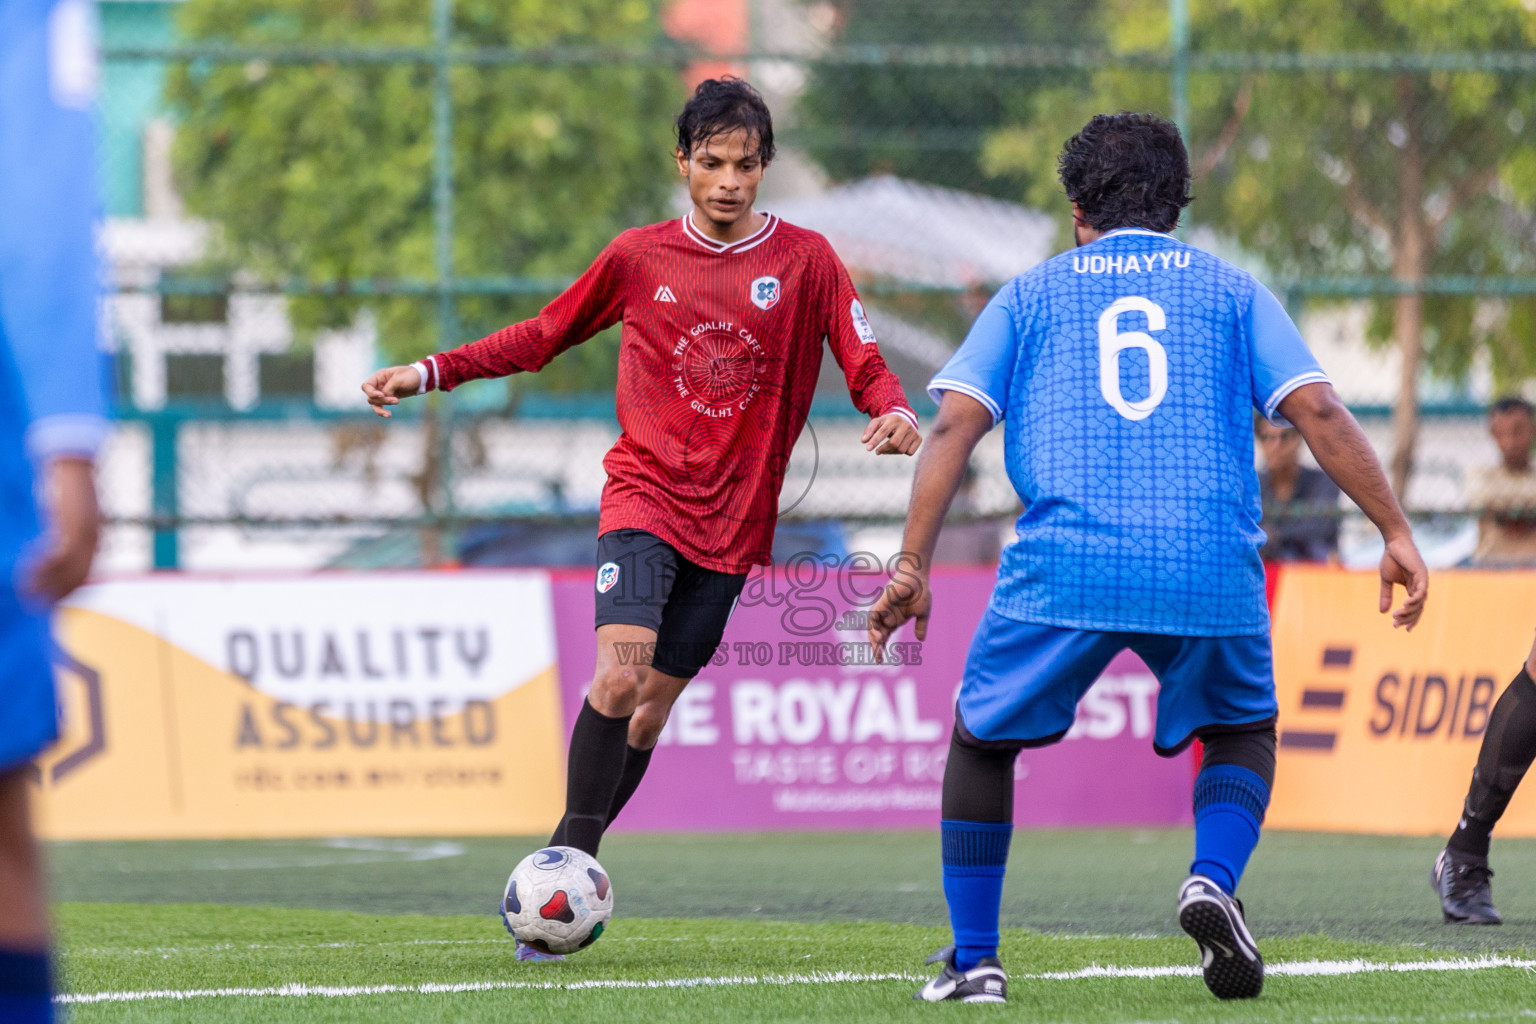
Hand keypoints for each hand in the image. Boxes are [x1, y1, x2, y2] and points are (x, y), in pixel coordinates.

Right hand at [25, 458, 99, 603]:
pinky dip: (42, 568)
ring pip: (67, 571)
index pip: (85, 575)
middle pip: (78, 578)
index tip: (52, 601)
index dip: (68, 590)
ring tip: (25, 592)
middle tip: (35, 604)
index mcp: (97, 540)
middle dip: (56, 594)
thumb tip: (59, 546)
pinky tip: (25, 572)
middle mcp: (95, 541)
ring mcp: (86, 535)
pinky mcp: (74, 528)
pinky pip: (58, 557)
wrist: (77, 466)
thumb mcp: (73, 515)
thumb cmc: (72, 489)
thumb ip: (70, 533)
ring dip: (45, 584)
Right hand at [361, 365, 423, 417]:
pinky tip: (388, 415)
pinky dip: (383, 411)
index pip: (366, 386)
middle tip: (396, 400)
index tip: (381, 395)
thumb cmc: (410, 375)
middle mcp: (379, 384)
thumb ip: (389, 388)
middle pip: (370, 397)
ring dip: (382, 408)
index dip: (370, 392)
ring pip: (375, 404)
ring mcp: (383, 392)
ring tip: (389, 413)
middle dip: (382, 401)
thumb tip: (383, 397)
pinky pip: (381, 407)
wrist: (422, 379)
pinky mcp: (389, 399)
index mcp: (379, 376)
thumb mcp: (399, 379)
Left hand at [862, 413, 921, 454]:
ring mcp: (914, 432)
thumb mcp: (877, 422)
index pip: (883, 431)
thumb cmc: (887, 423)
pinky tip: (898, 447)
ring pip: (901, 450)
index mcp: (894, 419)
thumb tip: (863, 441)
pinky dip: (902, 453)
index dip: (875, 441)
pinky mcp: (919, 439)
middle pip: (894, 443)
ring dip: (891, 452)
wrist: (904, 419)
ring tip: (886, 448)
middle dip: (884, 449)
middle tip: (877, 451)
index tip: (868, 449)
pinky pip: (909, 452)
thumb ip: (869, 430)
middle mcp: (906, 425)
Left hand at [867, 572, 930, 662]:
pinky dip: (874, 626)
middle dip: (876, 647)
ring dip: (874, 638)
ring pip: (873, 626)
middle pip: (877, 634)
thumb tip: (921, 640)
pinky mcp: (882, 602)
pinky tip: (878, 635)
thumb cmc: (921, 592)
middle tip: (877, 659)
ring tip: (877, 648)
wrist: (919, 577)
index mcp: (896, 620)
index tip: (880, 661)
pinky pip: (874, 616)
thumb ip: (920, 626)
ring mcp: (883, 609)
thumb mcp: (922, 614)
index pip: (885, 637)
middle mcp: (887, 616)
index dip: (881, 648)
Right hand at [1378, 533, 1427, 629]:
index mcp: (1414, 587)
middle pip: (1418, 608)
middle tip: (1396, 624)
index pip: (1414, 608)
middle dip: (1408, 618)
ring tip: (1396, 616)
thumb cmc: (1391, 558)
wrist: (1394, 542)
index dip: (1409, 619)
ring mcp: (1423, 581)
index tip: (1399, 628)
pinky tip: (1404, 605)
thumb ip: (1386, 595)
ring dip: (1409, 611)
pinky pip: (1420, 592)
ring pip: (1419, 602)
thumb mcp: (1386, 580)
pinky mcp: (1422, 575)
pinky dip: (1414, 600)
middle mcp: (1421, 586)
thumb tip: (1382, 612)